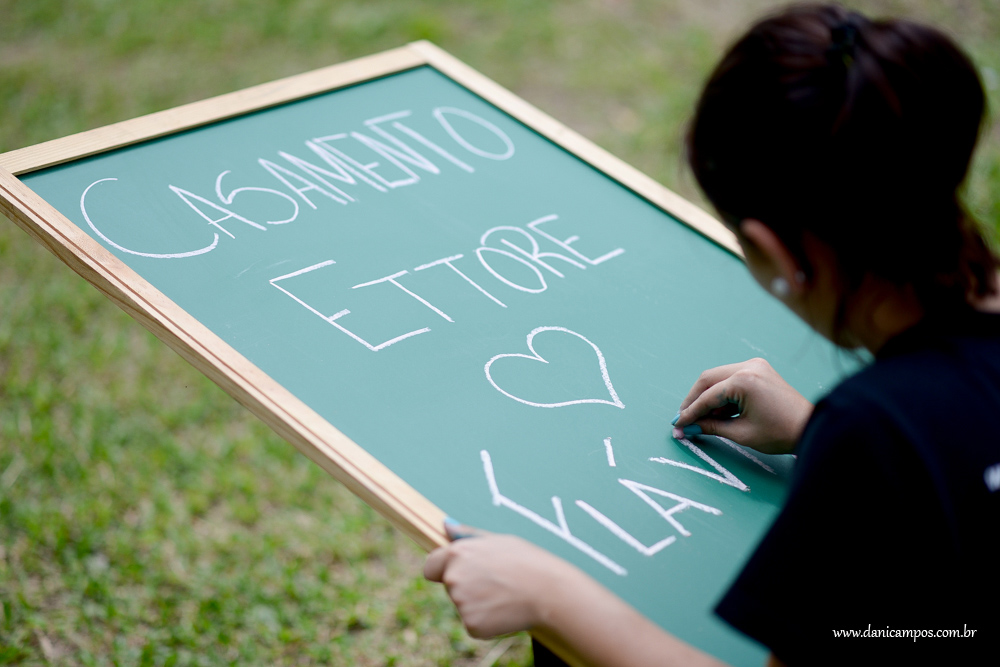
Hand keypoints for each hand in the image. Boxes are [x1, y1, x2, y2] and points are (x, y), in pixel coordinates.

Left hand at [424, 523, 575, 638]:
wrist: (549, 591)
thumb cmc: (527, 561)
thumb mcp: (498, 540)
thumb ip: (467, 535)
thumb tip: (445, 525)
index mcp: (457, 554)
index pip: (430, 566)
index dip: (443, 569)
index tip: (461, 572)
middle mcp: (454, 578)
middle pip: (450, 586)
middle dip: (467, 585)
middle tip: (497, 582)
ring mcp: (461, 604)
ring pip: (464, 605)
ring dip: (478, 603)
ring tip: (505, 594)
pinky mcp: (472, 625)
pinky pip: (474, 623)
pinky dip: (487, 620)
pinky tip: (506, 609)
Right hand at [673, 358, 812, 454]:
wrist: (810, 427)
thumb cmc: (780, 433)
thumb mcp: (741, 433)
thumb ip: (711, 427)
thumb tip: (689, 428)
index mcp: (744, 381)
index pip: (707, 396)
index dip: (690, 413)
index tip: (678, 425)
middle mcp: (747, 367)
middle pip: (707, 380)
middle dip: (693, 400)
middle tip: (683, 419)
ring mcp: (754, 365)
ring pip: (717, 377)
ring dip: (707, 397)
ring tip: (701, 419)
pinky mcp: (759, 369)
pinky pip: (731, 378)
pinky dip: (721, 393)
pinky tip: (717, 411)